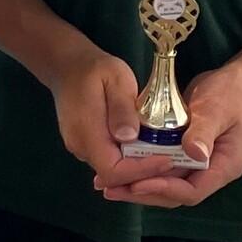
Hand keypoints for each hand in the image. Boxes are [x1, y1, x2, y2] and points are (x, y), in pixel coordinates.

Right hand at [46, 43, 174, 187]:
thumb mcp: (115, 79)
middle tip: (174, 162)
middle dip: (145, 174)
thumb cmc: (92, 69)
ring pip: (113, 171)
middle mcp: (80, 146)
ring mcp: (81, 147)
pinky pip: (109, 160)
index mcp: (85, 132)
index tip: (167, 159)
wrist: (67, 65)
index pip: (113, 170)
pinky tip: (146, 149)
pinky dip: (129, 160)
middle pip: (115, 176)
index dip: (141, 171)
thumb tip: (130, 137)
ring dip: (139, 168)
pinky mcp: (86, 145)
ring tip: (165, 156)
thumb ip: (122, 108)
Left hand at [97, 65, 241, 206]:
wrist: (238, 81)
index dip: (164, 189)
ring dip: (139, 184)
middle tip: (110, 189)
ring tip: (107, 183)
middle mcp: (211, 170)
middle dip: (143, 193)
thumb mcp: (217, 109)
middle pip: (175, 193)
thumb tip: (192, 152)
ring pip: (167, 183)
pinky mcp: (186, 153)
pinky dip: (143, 168)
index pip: (192, 190)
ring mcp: (199, 163)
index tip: (136, 184)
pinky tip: (120, 164)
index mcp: (225, 166)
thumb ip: (205, 130)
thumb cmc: (230, 93)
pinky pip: (163, 167)